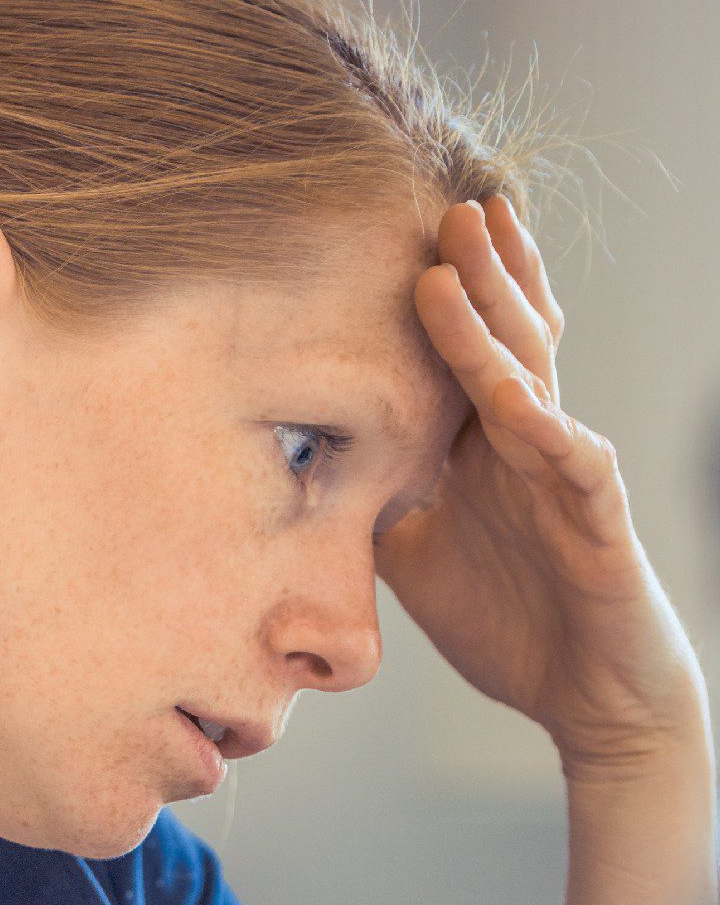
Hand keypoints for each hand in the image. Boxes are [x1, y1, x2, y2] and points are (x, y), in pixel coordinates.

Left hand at [372, 195, 707, 773]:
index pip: (467, 354)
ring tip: (460, 262)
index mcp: (488, 450)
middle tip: (443, 205)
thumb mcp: (417, 558)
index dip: (448, 295)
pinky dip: (545, 428)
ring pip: (532, 382)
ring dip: (493, 323)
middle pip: (504, 342)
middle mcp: (530, 448)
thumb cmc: (512, 621)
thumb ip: (375, 505)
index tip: (403, 233)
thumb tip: (304, 473)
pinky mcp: (599, 523)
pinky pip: (574, 465)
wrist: (590, 700)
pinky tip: (513, 396)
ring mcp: (566, 478)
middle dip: (475, 273)